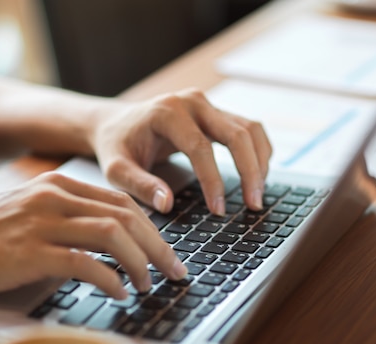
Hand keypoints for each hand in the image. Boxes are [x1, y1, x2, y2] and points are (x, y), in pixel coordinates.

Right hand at [0, 172, 187, 298]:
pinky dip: (111, 278)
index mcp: (58, 186)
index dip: (152, 228)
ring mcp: (42, 222)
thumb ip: (66, 221)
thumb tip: (108, 247)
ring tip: (149, 285)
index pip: (121, 202)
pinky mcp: (30, 251)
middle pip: (127, 215)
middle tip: (175, 272)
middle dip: (158, 247)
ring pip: (113, 234)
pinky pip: (86, 262)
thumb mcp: (29, 215)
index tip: (167, 252)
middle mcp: (54, 197)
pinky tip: (118, 292)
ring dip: (140, 262)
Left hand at [92, 88, 271, 214]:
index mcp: (167, 112)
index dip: (213, 181)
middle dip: (249, 171)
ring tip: (257, 195)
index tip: (219, 210)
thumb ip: (139, 185)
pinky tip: (256, 177)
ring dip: (260, 162)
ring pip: (250, 129)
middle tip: (254, 204)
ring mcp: (207, 105)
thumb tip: (167, 204)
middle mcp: (192, 102)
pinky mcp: (216, 113)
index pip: (200, 147)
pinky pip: (249, 129)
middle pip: (236, 133)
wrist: (117, 123)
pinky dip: (258, 152)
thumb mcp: (116, 169)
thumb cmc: (116, 146)